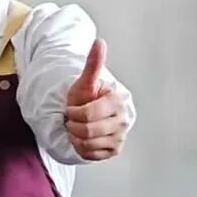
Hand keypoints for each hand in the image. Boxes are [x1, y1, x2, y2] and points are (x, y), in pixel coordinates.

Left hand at [64, 39, 130, 160]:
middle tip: (74, 119)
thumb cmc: (85, 97)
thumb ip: (93, 64)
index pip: (88, 114)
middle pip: (87, 130)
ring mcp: (120, 136)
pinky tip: (83, 138)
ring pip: (87, 144)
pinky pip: (90, 154)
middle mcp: (123, 120)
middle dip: (73, 125)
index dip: (73, 112)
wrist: (86, 115)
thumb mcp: (85, 82)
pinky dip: (81, 147)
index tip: (72, 108)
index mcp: (118, 101)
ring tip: (78, 127)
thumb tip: (99, 42)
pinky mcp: (114, 150)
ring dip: (75, 136)